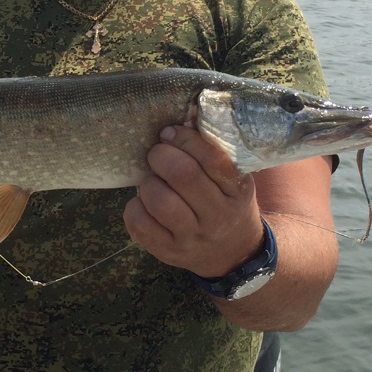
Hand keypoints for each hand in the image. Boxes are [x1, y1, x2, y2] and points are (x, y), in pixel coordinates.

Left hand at [123, 126, 263, 277]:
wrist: (233, 253)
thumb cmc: (226, 203)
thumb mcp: (233, 180)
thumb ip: (213, 153)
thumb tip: (180, 118)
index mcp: (236, 191)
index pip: (213, 159)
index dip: (185, 139)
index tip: (169, 133)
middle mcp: (217, 216)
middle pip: (183, 176)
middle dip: (161, 156)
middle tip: (156, 154)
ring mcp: (193, 237)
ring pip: (160, 201)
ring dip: (148, 182)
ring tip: (152, 180)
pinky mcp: (169, 252)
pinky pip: (140, 225)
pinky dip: (134, 207)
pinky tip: (144, 203)